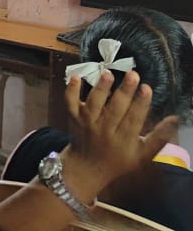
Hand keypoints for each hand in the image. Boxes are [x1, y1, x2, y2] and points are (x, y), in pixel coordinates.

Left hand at [60, 70, 178, 199]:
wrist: (87, 168)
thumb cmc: (119, 161)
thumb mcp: (143, 155)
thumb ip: (159, 137)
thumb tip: (174, 118)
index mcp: (124, 139)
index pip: (134, 119)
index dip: (141, 103)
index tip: (147, 88)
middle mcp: (105, 131)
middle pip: (115, 109)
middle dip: (125, 91)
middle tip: (133, 75)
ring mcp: (87, 124)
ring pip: (94, 104)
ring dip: (101, 88)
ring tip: (109, 74)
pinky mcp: (73, 118)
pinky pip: (70, 104)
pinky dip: (71, 91)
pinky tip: (76, 77)